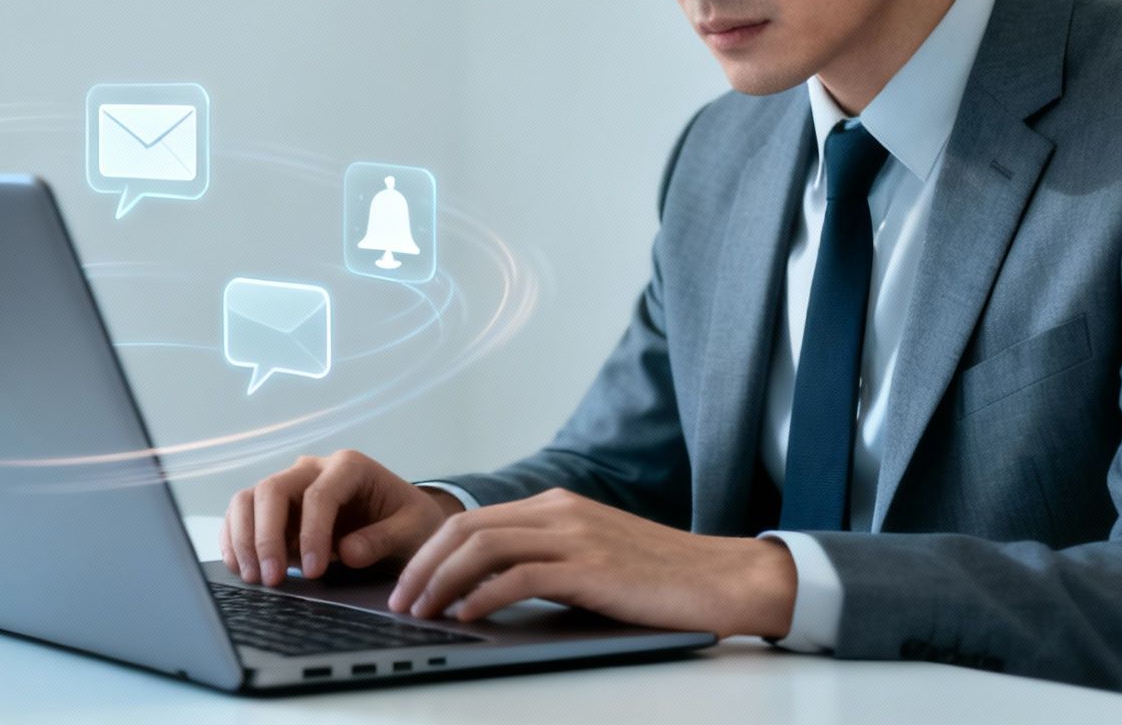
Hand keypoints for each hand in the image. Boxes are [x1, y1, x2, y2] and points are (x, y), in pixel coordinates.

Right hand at [221, 450, 462, 586]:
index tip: (314, 572)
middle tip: (272, 579)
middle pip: (273, 490)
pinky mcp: (277, 508)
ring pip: (249, 499)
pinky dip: (236, 539)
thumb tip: (346, 552)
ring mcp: (291, 486)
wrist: (405, 520)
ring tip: (253, 578)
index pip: (319, 494)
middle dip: (267, 536)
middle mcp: (314, 469)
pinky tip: (242, 568)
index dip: (312, 533)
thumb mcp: (413, 529)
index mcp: (350, 466)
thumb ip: (384, 538)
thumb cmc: (410, 521)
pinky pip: (243, 515)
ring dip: (244, 538)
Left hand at [386, 487, 796, 638]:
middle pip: (466, 529)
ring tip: (422, 613)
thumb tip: (486, 590)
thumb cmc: (659, 577)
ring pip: (483, 548)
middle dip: (422, 566)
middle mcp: (559, 511)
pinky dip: (483, 596)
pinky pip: (519, 577)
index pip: (473, 520)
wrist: (721, 578)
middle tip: (400, 601)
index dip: (431, 551)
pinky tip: (467, 616)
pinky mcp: (590, 568)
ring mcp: (575, 536)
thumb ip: (545, 560)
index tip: (408, 583)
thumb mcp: (592, 557)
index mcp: (556, 505)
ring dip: (442, 582)